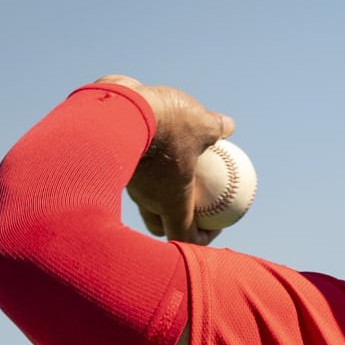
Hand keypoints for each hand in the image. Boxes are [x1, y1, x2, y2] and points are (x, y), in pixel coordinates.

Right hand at [94, 75, 234, 244]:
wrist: (116, 107)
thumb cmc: (165, 123)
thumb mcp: (201, 123)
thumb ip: (217, 128)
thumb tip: (228, 126)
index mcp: (170, 201)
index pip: (184, 236)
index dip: (202, 238)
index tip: (216, 223)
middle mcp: (146, 198)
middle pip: (160, 223)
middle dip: (177, 221)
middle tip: (195, 205)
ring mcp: (128, 182)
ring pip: (145, 196)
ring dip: (162, 190)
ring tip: (179, 168)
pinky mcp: (116, 161)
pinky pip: (136, 172)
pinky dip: (150, 166)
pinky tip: (159, 141)